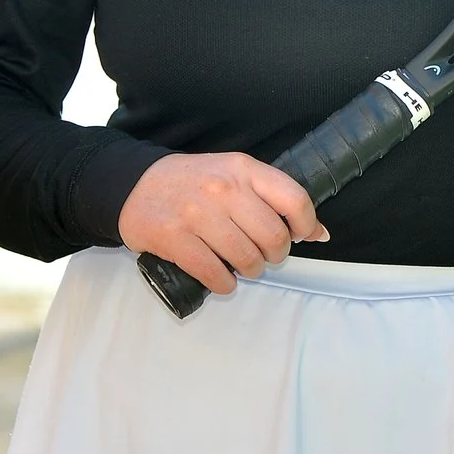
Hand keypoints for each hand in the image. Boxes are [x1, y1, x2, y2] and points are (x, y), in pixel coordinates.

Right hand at [118, 153, 327, 294]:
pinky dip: (225, 284)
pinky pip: (215, 275)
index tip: (301, 236)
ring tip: (242, 265)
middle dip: (275, 255)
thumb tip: (319, 232)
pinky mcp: (175, 239)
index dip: (306, 225)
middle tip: (264, 254)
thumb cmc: (193, 182)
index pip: (294, 199)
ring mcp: (197, 214)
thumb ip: (273, 197)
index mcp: (242, 169)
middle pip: (273, 236)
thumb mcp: (233, 174)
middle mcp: (223, 189)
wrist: (134, 185)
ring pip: (247, 259)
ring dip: (251, 271)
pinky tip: (221, 277)